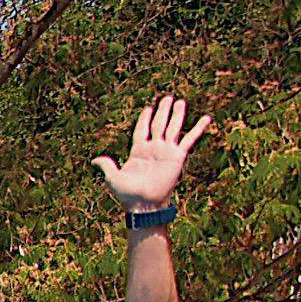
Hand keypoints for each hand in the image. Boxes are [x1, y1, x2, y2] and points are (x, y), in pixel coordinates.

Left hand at [93, 93, 215, 210]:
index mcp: (138, 151)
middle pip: (158, 124)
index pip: (142, 130)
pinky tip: (206, 118)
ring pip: (173, 128)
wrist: (145, 204)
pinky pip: (190, 139)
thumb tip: (94, 160)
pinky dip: (198, 128)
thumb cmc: (128, 194)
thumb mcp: (113, 178)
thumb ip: (106, 166)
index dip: (144, 119)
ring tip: (180, 102)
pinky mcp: (178, 156)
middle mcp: (153, 148)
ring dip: (177, 114)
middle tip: (167, 98)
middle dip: (162, 111)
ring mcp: (166, 151)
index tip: (148, 108)